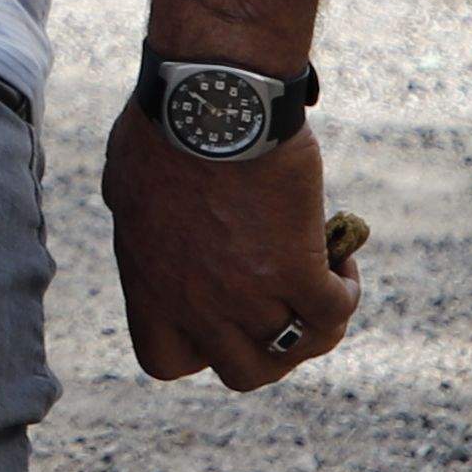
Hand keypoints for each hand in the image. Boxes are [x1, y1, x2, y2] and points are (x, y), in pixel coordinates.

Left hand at [105, 108, 357, 393]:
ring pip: (295, 350)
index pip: (165, 360)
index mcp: (150, 286)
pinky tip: (343, 262)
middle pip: (244, 371)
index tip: (220, 318)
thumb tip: (153, 218)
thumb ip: (142, 223)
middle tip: (285, 308)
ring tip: (326, 285)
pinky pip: (332, 313)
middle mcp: (196, 304)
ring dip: (315, 326)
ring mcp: (247, 294)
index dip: (199, 349)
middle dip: (270, 348)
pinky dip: (344, 294)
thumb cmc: (163, 125)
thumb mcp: (127, 185)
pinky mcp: (296, 269)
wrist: (208, 100)